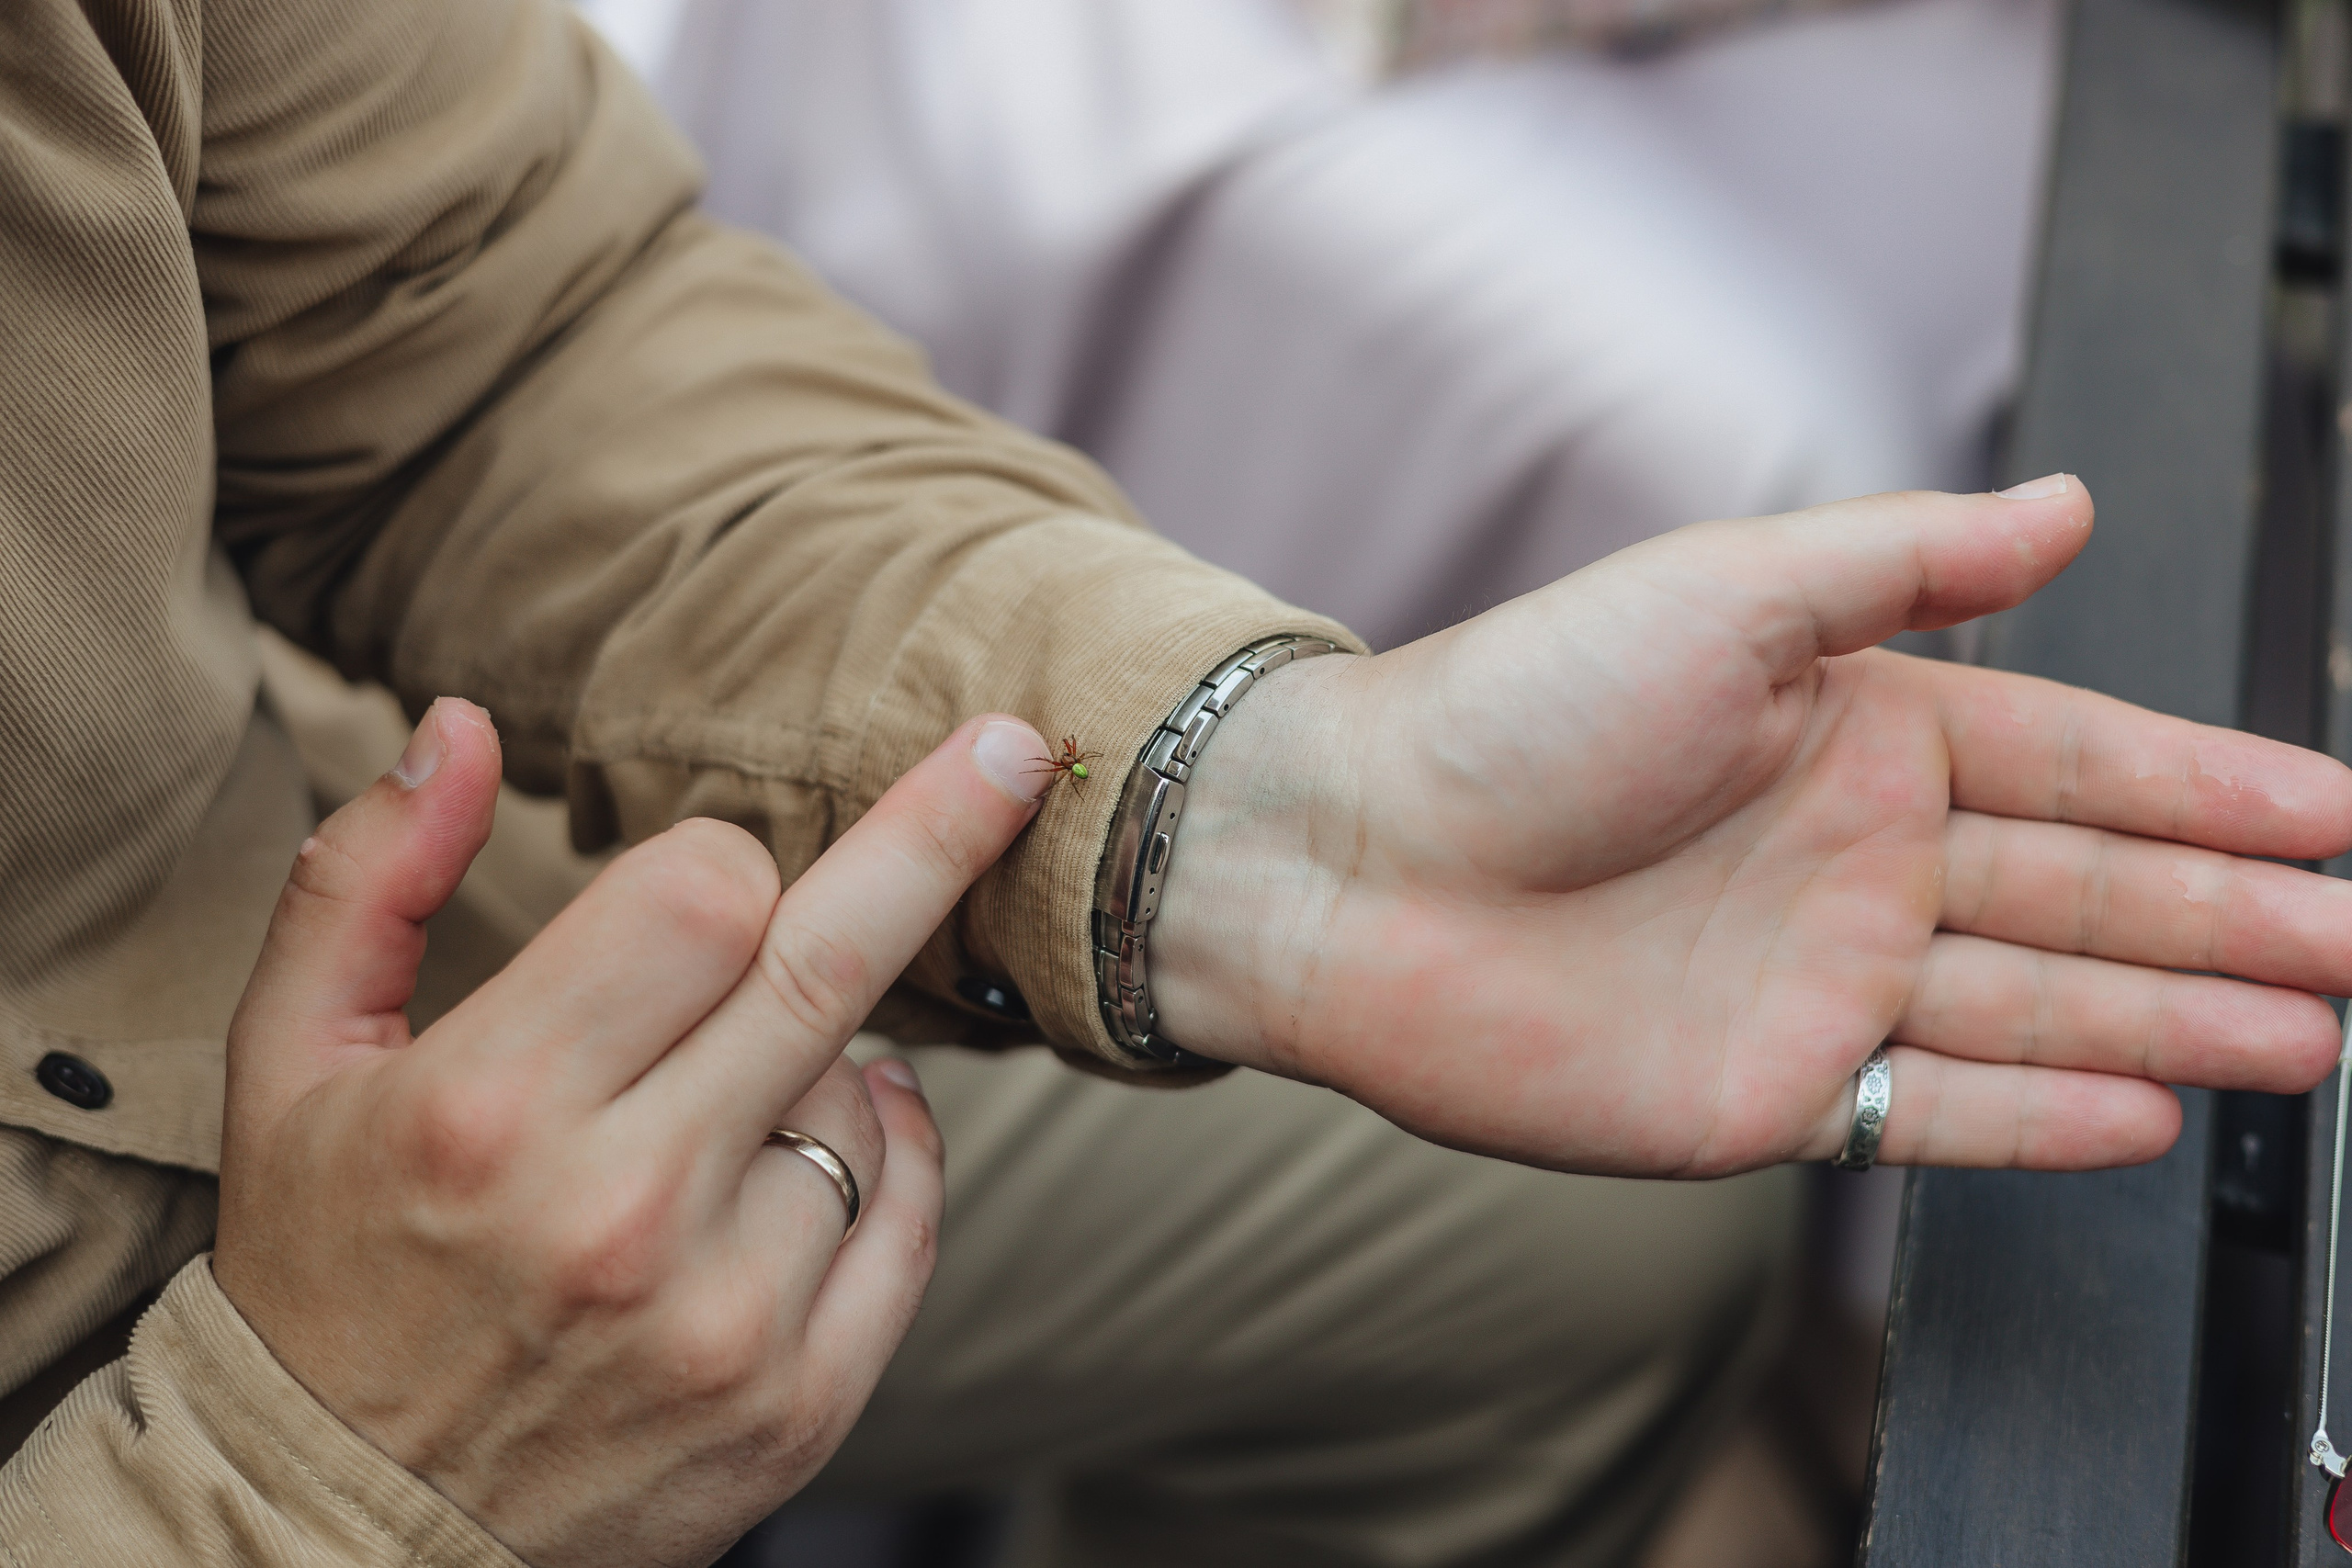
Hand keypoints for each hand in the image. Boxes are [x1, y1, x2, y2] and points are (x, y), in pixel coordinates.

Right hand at [213, 700, 1055, 1567]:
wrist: (342, 1534)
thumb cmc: (321, 1270)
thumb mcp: (289, 1067)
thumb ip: (367, 877)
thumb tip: (467, 726)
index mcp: (490, 1108)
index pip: (706, 896)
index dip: (720, 865)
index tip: (708, 883)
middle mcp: (622, 1216)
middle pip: (828, 966)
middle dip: (936, 834)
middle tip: (1008, 750)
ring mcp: (727, 1322)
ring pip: (867, 1097)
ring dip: (824, 1060)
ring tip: (718, 1106)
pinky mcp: (798, 1405)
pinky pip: (910, 1218)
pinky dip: (894, 1149)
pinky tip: (827, 1137)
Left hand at [1151, 480, 2351, 1175]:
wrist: (1355, 862)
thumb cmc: (1512, 709)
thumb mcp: (1724, 592)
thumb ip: (1906, 559)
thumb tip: (2067, 503)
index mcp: (1856, 732)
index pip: (2081, 760)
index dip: (2215, 788)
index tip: (2338, 815)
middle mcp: (1853, 858)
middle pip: (2090, 893)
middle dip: (2236, 918)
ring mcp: (1817, 980)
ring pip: (2041, 1006)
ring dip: (2179, 1021)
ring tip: (2310, 1036)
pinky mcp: (1767, 1092)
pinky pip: (1935, 1111)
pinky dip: (2042, 1120)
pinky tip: (2147, 1114)